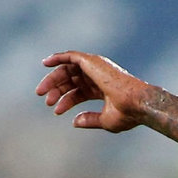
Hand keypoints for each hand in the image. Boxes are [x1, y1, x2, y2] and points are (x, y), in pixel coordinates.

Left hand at [36, 51, 150, 131]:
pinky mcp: (92, 62)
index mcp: (102, 89)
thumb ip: (90, 120)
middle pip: (71, 80)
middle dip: (57, 89)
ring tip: (41, 92)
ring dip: (53, 79)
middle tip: (45, 100)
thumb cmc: (127, 113)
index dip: (66, 101)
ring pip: (68, 69)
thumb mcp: (105, 120)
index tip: (56, 111)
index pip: (79, 92)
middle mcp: (98, 76)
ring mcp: (95, 68)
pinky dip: (58, 58)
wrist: (136, 103)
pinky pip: (70, 56)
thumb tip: (74, 122)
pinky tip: (45, 63)